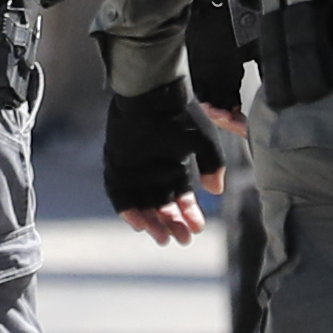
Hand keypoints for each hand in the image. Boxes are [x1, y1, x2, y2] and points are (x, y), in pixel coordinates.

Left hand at [103, 76, 215, 231]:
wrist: (153, 93)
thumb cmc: (180, 113)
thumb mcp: (204, 141)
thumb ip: (212, 165)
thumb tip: (216, 191)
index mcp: (174, 165)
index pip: (181, 198)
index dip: (189, 214)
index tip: (198, 228)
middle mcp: (154, 170)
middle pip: (162, 206)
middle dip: (172, 224)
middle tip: (182, 239)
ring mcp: (134, 169)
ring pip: (142, 204)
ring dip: (151, 222)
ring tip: (163, 237)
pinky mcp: (117, 165)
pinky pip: (119, 194)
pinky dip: (128, 210)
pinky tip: (141, 223)